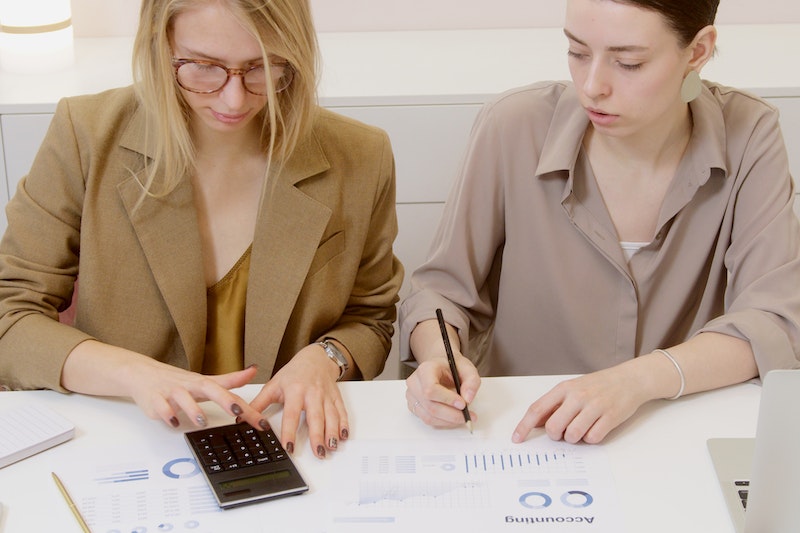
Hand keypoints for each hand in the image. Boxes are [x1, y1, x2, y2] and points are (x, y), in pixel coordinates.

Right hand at [63, 340, 267, 429]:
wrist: (142, 374)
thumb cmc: (177, 381)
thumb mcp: (204, 381)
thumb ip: (229, 380)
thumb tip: (253, 372)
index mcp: (203, 383)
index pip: (229, 393)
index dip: (246, 406)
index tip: (260, 420)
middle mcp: (189, 385)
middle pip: (210, 388)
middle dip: (225, 400)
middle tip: (237, 411)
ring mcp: (171, 392)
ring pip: (183, 399)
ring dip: (193, 409)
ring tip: (202, 421)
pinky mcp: (154, 400)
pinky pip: (160, 407)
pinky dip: (166, 414)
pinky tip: (172, 421)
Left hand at [249, 344, 347, 458]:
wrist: (315, 358)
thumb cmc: (294, 373)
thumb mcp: (274, 385)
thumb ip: (259, 403)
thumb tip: (242, 418)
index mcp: (295, 390)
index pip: (292, 413)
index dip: (290, 431)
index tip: (288, 446)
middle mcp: (312, 393)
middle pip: (316, 416)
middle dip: (318, 435)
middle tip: (318, 452)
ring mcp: (326, 395)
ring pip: (331, 415)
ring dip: (333, 432)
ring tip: (331, 447)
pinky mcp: (336, 397)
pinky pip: (341, 411)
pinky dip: (344, 424)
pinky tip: (343, 436)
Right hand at [405, 353, 479, 427]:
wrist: (440, 367)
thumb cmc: (451, 367)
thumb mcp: (467, 368)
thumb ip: (471, 381)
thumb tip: (468, 399)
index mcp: (425, 369)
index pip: (431, 389)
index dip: (447, 399)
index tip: (463, 404)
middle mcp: (415, 382)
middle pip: (431, 406)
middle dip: (452, 415)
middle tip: (468, 416)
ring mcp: (412, 396)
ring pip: (429, 416)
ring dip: (448, 421)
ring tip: (463, 417)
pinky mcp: (413, 406)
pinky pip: (427, 420)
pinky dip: (443, 422)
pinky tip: (453, 418)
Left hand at [511, 365, 650, 444]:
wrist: (629, 379)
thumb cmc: (598, 385)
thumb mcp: (572, 388)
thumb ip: (554, 404)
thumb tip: (535, 423)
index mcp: (564, 388)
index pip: (537, 409)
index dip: (524, 426)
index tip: (517, 438)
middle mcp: (578, 396)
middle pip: (554, 427)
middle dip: (556, 436)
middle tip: (563, 432)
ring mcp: (595, 406)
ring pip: (573, 435)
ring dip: (574, 438)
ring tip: (582, 427)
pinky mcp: (610, 417)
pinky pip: (592, 438)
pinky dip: (591, 438)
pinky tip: (595, 427)